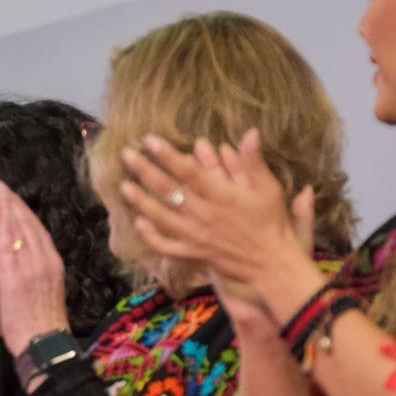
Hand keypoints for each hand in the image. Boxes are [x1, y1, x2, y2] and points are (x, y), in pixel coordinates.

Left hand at [0, 182, 70, 353]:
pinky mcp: (17, 277)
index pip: (38, 231)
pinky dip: (4, 227)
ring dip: (9, 208)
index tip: (14, 200)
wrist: (45, 343)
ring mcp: (32, 267)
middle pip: (30, 224)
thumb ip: (38, 273)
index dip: (25, 213)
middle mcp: (45, 260)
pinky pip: (9, 246)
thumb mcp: (46, 291)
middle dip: (16, 203)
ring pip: (21, 230)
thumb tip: (30, 263)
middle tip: (3, 187)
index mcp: (53, 264)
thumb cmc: (43, 325)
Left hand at [119, 131, 321, 317]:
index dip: (167, 154)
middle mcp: (204, 214)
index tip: (149, 140)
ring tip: (123, 185)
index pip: (188, 171)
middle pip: (168, 189)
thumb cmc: (271, 223)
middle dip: (145, 170)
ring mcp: (196, 236)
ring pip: (161, 216)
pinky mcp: (193, 253)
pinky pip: (166, 245)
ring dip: (140, 200)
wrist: (272, 264)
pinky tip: (139, 222)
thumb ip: (253, 161)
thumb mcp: (268, 189)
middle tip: (126, 154)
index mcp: (221, 195)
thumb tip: (250, 132)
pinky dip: (151, 235)